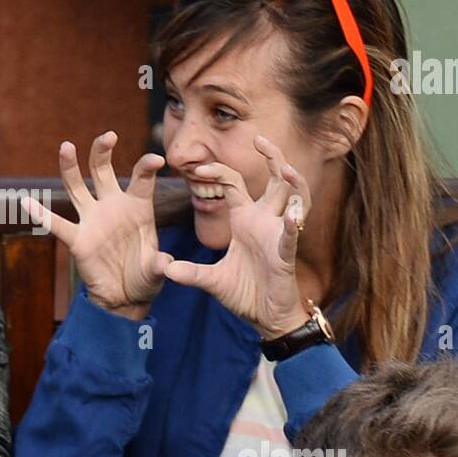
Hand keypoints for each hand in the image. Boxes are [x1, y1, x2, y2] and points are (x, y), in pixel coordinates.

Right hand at [23, 131, 172, 320]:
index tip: (156, 159)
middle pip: (103, 171)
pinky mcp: (77, 239)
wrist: (125, 296)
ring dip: (71, 167)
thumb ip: (159, 265)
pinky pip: (56, 224)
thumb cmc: (145, 275)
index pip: (141, 179)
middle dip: (103, 152)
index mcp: (138, 207)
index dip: (146, 166)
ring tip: (66, 146)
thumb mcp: (157, 270)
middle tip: (108, 136)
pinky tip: (26, 201)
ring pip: (76, 187)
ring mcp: (92, 220)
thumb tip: (164, 263)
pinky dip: (41, 214)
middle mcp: (112, 206)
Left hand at [163, 134, 312, 338]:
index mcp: (245, 220)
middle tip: (259, 138)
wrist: (266, 318)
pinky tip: (291, 215)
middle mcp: (264, 222)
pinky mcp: (285, 256)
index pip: (234, 183)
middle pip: (273, 180)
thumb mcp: (210, 281)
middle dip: (271, 157)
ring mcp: (277, 236)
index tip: (197, 168)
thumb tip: (164, 267)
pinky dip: (292, 225)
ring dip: (292, 183)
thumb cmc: (245, 294)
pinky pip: (291, 236)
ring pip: (293, 200)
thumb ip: (189, 272)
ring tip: (285, 167)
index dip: (218, 171)